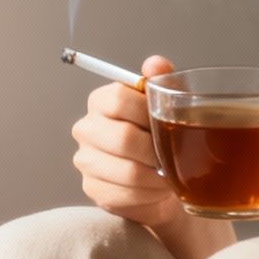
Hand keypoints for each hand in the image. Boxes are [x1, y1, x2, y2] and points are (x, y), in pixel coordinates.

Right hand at [72, 55, 185, 229]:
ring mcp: (86, 160)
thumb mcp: (168, 103)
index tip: (165, 120)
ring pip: (126, 171)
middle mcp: (87, 128)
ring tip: (169, 174)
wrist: (160, 177)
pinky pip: (125, 195)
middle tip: (172, 155)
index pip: (117, 98)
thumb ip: (162, 81)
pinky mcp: (93, 189)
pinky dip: (149, 195)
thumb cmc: (161, 135)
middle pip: (122, 138)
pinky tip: (157, 189)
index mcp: (101, 101)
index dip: (146, 112)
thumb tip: (155, 64)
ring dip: (156, 176)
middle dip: (155, 150)